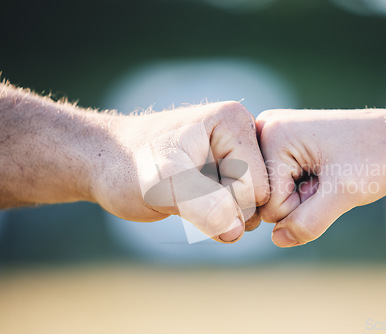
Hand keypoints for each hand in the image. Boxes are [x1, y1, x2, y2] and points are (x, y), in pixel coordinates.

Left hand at [93, 102, 269, 242]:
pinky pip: (239, 207)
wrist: (107, 166)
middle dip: (224, 211)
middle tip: (185, 199)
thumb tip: (237, 230)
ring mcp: (235, 153)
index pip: (257, 186)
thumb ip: (201, 204)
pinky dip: (218, 217)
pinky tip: (192, 204)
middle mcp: (242, 133)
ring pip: (251, 206)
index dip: (224, 204)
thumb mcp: (161, 183)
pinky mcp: (226, 170)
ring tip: (187, 200)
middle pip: (260, 196)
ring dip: (221, 216)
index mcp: (235, 121)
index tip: (186, 193)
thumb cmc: (128, 167)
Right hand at [255, 109, 385, 246]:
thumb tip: (278, 240)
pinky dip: (302, 188)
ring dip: (302, 196)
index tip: (328, 181)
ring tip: (326, 174)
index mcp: (272, 133)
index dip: (302, 206)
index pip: (268, 203)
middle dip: (299, 200)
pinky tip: (320, 173)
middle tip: (328, 178)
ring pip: (272, 196)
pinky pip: (279, 187)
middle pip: (265, 199)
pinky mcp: (279, 147)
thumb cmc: (374, 156)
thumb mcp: (345, 193)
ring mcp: (270, 138)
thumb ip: (310, 221)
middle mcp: (263, 131)